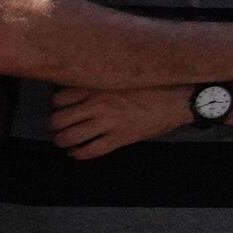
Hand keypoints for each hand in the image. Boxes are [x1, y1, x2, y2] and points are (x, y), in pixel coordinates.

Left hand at [45, 85, 204, 160]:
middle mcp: (98, 104)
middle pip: (58, 120)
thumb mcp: (120, 78)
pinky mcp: (120, 138)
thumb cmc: (150, 87)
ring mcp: (108, 122)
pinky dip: (78, 154)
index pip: (58, 99)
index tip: (59, 110)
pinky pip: (90, 151)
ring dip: (62, 142)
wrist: (178, 100)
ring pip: (69, 137)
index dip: (55, 107)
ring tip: (63, 142)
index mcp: (97, 86)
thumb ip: (98, 84)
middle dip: (54, 127)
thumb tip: (74, 91)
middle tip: (57, 129)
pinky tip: (76, 153)